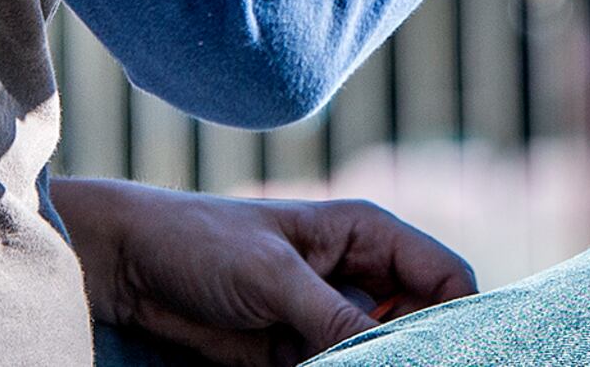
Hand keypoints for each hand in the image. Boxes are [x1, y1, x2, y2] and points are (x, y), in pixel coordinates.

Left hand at [54, 176, 468, 364]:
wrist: (130, 269)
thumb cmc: (203, 243)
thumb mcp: (274, 276)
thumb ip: (333, 317)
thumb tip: (392, 356)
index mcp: (367, 234)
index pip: (445, 276)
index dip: (459, 315)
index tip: (454, 354)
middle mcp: (357, 276)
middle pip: (417, 324)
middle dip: (413, 351)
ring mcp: (327, 318)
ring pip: (376, 356)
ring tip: (326, 362)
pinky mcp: (297, 353)